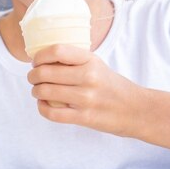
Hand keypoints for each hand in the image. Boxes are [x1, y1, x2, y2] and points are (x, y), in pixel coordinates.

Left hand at [27, 44, 142, 136]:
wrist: (136, 109)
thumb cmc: (112, 85)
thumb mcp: (97, 64)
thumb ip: (74, 61)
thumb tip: (43, 59)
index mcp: (90, 60)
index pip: (57, 51)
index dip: (40, 56)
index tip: (36, 61)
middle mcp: (88, 77)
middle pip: (46, 72)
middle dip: (33, 75)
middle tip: (33, 77)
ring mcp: (86, 98)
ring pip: (46, 92)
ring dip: (36, 91)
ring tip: (37, 91)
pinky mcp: (85, 117)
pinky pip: (53, 113)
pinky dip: (42, 108)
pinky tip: (43, 105)